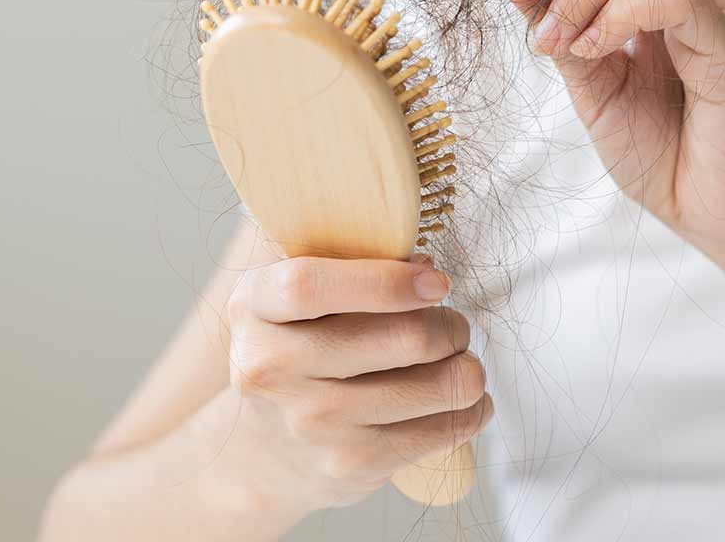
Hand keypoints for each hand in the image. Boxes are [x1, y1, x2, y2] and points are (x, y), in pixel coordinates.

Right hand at [206, 255, 490, 514]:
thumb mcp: (288, 297)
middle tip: (454, 323)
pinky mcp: (348, 463)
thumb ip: (340, 261)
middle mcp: (272, 367)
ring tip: (461, 361)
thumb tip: (424, 263)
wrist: (260, 455)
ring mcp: (310, 423)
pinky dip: (471, 411)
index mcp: (253, 307)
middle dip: (450, 326)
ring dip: (467, 368)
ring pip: (433, 385)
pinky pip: (439, 431)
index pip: (310, 285)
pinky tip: (470, 400)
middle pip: (401, 338)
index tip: (437, 282)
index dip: (386, 281)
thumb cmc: (296, 349)